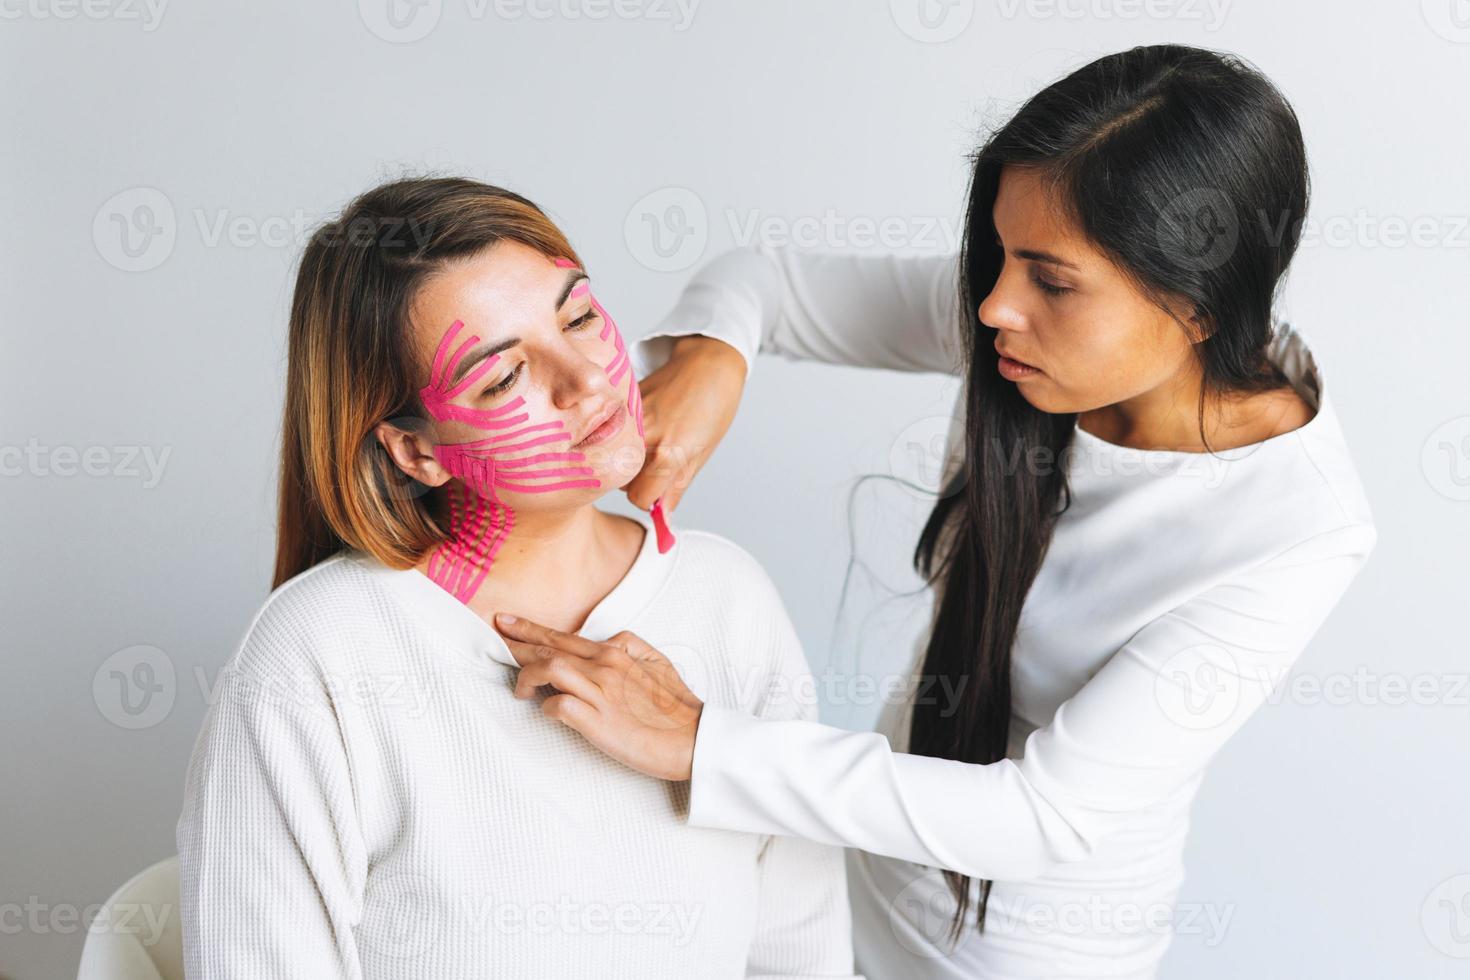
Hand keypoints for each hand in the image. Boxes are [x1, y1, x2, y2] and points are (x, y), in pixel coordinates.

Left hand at [494, 614, 702, 780]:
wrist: (693, 738)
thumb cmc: (676, 706)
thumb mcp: (657, 662)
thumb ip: (631, 646)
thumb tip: (609, 641)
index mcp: (615, 653)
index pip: (563, 636)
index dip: (530, 629)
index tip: (506, 622)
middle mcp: (605, 667)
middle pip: (549, 649)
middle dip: (516, 644)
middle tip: (494, 640)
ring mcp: (601, 693)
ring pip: (549, 670)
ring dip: (527, 678)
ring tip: (521, 690)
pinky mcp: (598, 721)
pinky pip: (559, 707)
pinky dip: (547, 709)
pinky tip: (548, 712)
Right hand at [625, 335, 746, 513]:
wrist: (708, 362)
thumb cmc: (714, 407)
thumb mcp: (701, 454)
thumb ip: (676, 487)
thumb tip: (662, 515)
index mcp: (668, 455)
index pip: (639, 498)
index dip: (649, 498)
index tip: (657, 490)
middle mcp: (645, 438)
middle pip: (623, 480)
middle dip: (637, 479)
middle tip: (657, 463)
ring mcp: (631, 421)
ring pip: (616, 457)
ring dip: (629, 457)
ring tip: (651, 440)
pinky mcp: (624, 405)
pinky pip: (616, 434)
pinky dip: (625, 436)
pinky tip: (645, 424)